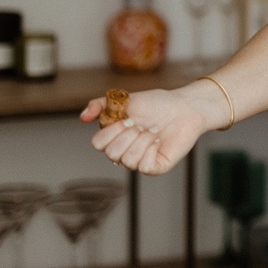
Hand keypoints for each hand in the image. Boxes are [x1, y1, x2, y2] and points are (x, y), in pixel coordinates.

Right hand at [79, 84, 220, 175]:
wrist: (184, 107)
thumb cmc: (157, 104)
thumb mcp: (126, 100)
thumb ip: (101, 105)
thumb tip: (82, 118)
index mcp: (115, 137)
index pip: (98, 144)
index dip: (111, 131)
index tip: (128, 118)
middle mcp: (125, 151)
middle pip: (111, 153)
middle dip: (128, 135)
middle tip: (142, 124)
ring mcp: (140, 161)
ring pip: (127, 160)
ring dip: (142, 140)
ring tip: (153, 130)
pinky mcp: (155, 167)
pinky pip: (143, 166)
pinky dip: (151, 148)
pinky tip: (159, 139)